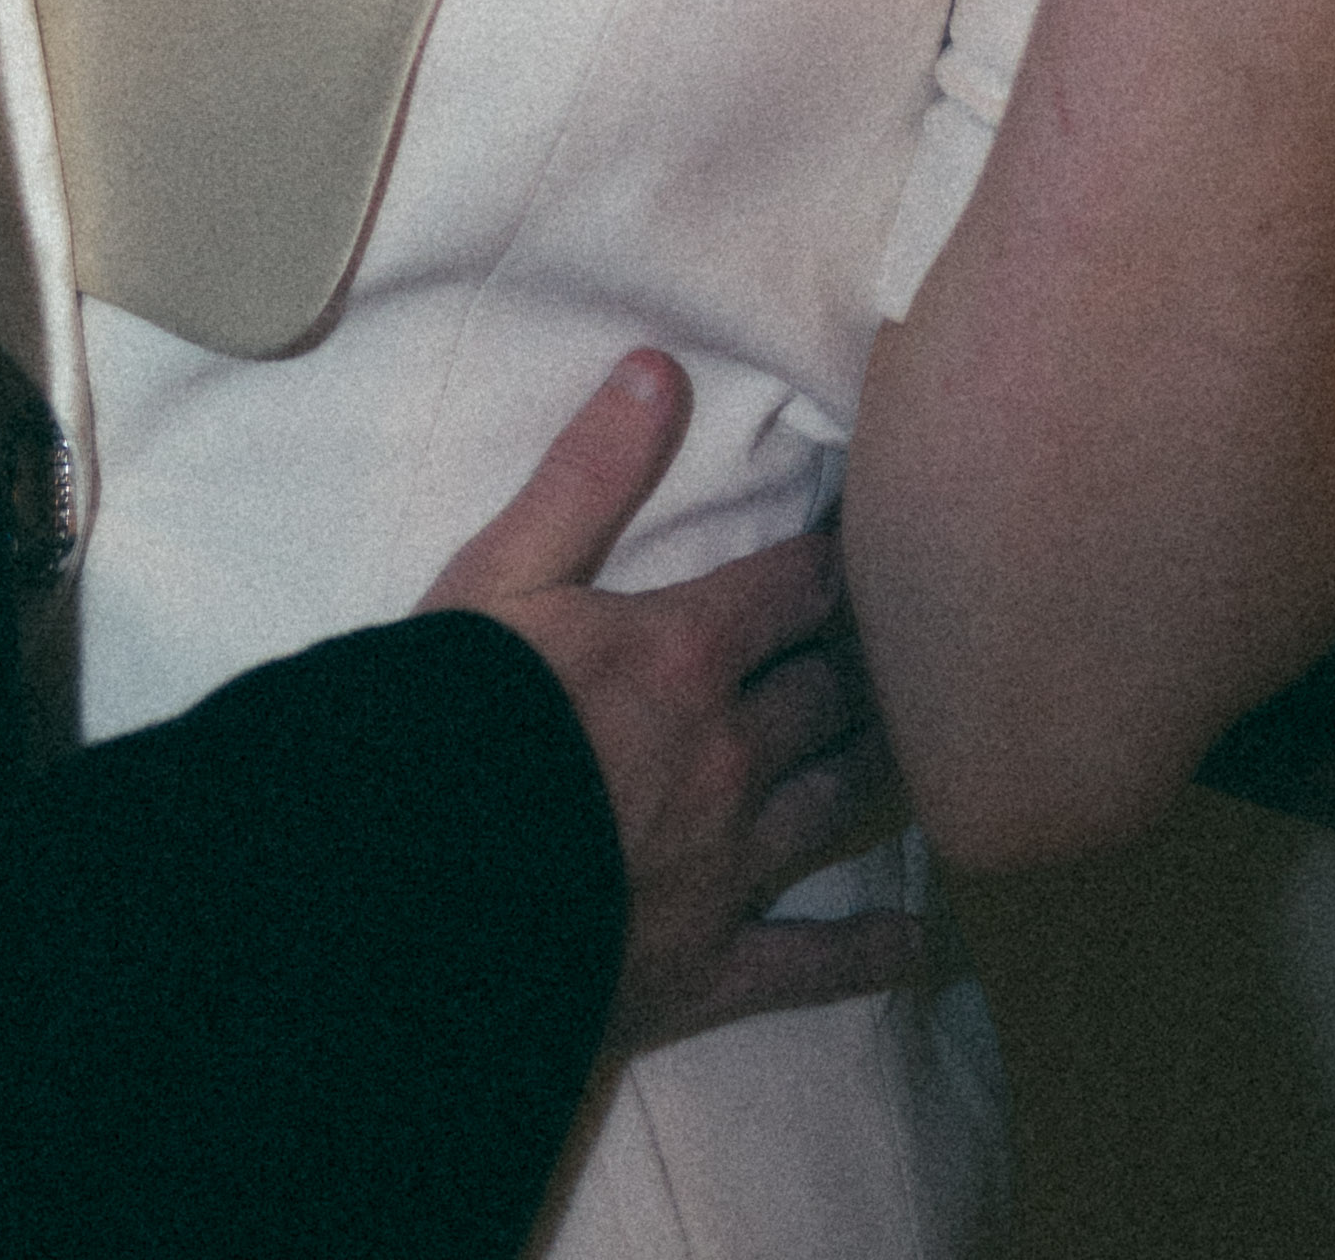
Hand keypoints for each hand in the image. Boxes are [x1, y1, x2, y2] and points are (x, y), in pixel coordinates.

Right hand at [421, 351, 916, 1059]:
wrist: (409, 891)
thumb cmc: (445, 721)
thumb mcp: (501, 575)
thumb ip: (586, 474)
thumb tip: (660, 367)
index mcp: (685, 654)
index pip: (797, 588)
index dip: (832, 562)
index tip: (866, 543)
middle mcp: (732, 756)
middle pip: (828, 696)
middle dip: (858, 663)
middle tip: (893, 643)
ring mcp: (731, 868)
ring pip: (835, 804)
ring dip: (871, 770)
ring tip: (906, 748)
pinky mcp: (713, 967)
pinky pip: (816, 961)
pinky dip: (876, 951)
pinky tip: (925, 944)